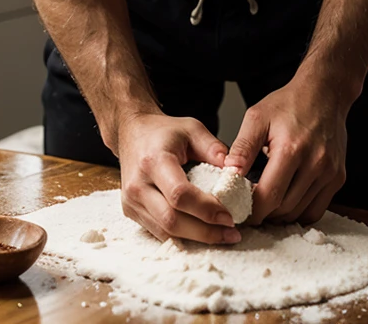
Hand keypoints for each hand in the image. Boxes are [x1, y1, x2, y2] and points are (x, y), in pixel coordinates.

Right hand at [117, 113, 242, 244]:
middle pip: (172, 220)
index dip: (206, 210)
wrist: (131, 132)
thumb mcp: (192, 129)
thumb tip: (236, 173)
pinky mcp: (131, 211)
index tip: (230, 216)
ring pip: (165, 231)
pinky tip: (202, 232)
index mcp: (154, 160)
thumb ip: (215, 149)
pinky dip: (183, 235)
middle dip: (205, 232)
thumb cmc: (163, 131)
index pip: (179, 194)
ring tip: (222, 236)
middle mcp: (138, 184)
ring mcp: (131, 200)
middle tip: (232, 233)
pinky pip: (159, 232)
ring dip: (196, 238)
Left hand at [224, 78, 347, 225]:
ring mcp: (330, 173)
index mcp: (291, 149)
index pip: (269, 196)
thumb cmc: (289, 103)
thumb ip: (242, 147)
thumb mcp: (257, 117)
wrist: (324, 93)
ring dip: (280, 215)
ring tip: (265, 203)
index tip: (238, 211)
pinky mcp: (337, 178)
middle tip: (248, 208)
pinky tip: (286, 201)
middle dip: (263, 213)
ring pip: (300, 213)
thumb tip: (229, 175)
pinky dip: (299, 212)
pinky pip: (316, 210)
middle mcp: (315, 164)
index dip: (251, 210)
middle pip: (284, 208)